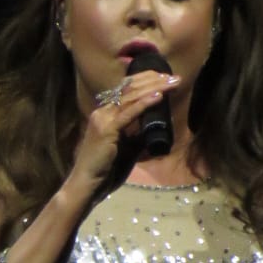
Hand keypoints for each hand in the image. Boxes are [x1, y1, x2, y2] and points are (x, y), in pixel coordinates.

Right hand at [66, 70, 180, 196]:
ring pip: (131, 97)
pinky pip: (129, 112)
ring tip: (171, 82)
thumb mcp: (128, 149)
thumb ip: (139, 136)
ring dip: (154, 87)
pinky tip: (159, 96)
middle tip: (174, 77)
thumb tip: (158, 127)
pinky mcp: (107, 129)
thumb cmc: (106, 170)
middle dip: (154, 80)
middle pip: (130, 89)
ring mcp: (103, 118)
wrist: (87, 185)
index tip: (165, 78)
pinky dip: (145, 103)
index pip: (126, 91)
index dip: (146, 81)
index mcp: (106, 115)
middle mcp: (103, 112)